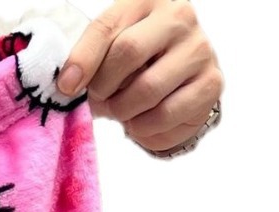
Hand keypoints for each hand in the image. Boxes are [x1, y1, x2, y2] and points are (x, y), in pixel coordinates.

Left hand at [58, 0, 222, 155]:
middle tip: (101, 99)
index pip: (107, 27)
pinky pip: (166, 116)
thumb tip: (68, 84)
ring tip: (121, 110)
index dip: (83, 60)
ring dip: (123, 111)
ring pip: (147, 90)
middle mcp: (180, 16)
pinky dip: (144, 128)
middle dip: (104, 86)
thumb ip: (90, 57)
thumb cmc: (137, 60)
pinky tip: (142, 120)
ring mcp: (200, 49)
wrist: (179, 79)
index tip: (67, 87)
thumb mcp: (109, 47)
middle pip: (128, 53)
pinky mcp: (211, 84)